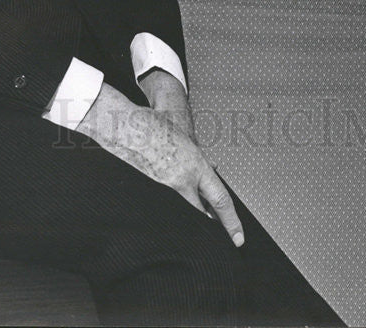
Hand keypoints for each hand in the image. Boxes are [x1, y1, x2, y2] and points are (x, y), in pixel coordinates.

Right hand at [77, 82, 243, 246]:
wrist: (127, 128)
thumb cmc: (155, 127)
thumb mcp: (187, 138)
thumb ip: (200, 157)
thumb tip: (214, 167)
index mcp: (195, 166)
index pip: (220, 200)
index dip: (231, 222)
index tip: (238, 239)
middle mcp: (181, 180)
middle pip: (202, 213)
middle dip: (212, 223)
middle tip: (221, 232)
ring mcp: (164, 187)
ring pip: (185, 205)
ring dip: (192, 205)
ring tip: (193, 203)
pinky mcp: (150, 189)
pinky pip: (169, 199)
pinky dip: (174, 197)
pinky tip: (170, 189)